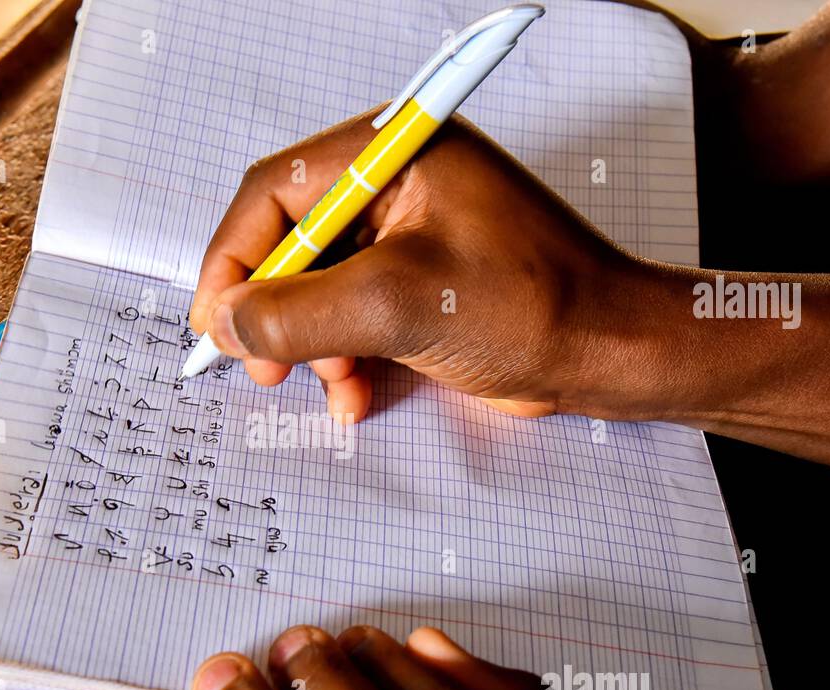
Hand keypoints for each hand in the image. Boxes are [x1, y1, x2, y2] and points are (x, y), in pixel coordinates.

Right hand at [188, 113, 641, 422]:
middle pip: (290, 244)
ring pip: (316, 291)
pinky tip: (355, 396)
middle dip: (275, 313)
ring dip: (311, 349)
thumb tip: (224, 324)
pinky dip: (343, 361)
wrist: (614, 354)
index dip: (235, 259)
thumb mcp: (401, 303)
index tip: (215, 323)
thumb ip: (300, 311)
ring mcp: (408, 239)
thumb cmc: (534, 306)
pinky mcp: (420, 287)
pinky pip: (351, 318)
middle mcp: (395, 187)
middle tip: (263, 368)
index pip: (275, 192)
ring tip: (334, 388)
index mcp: (394, 153)